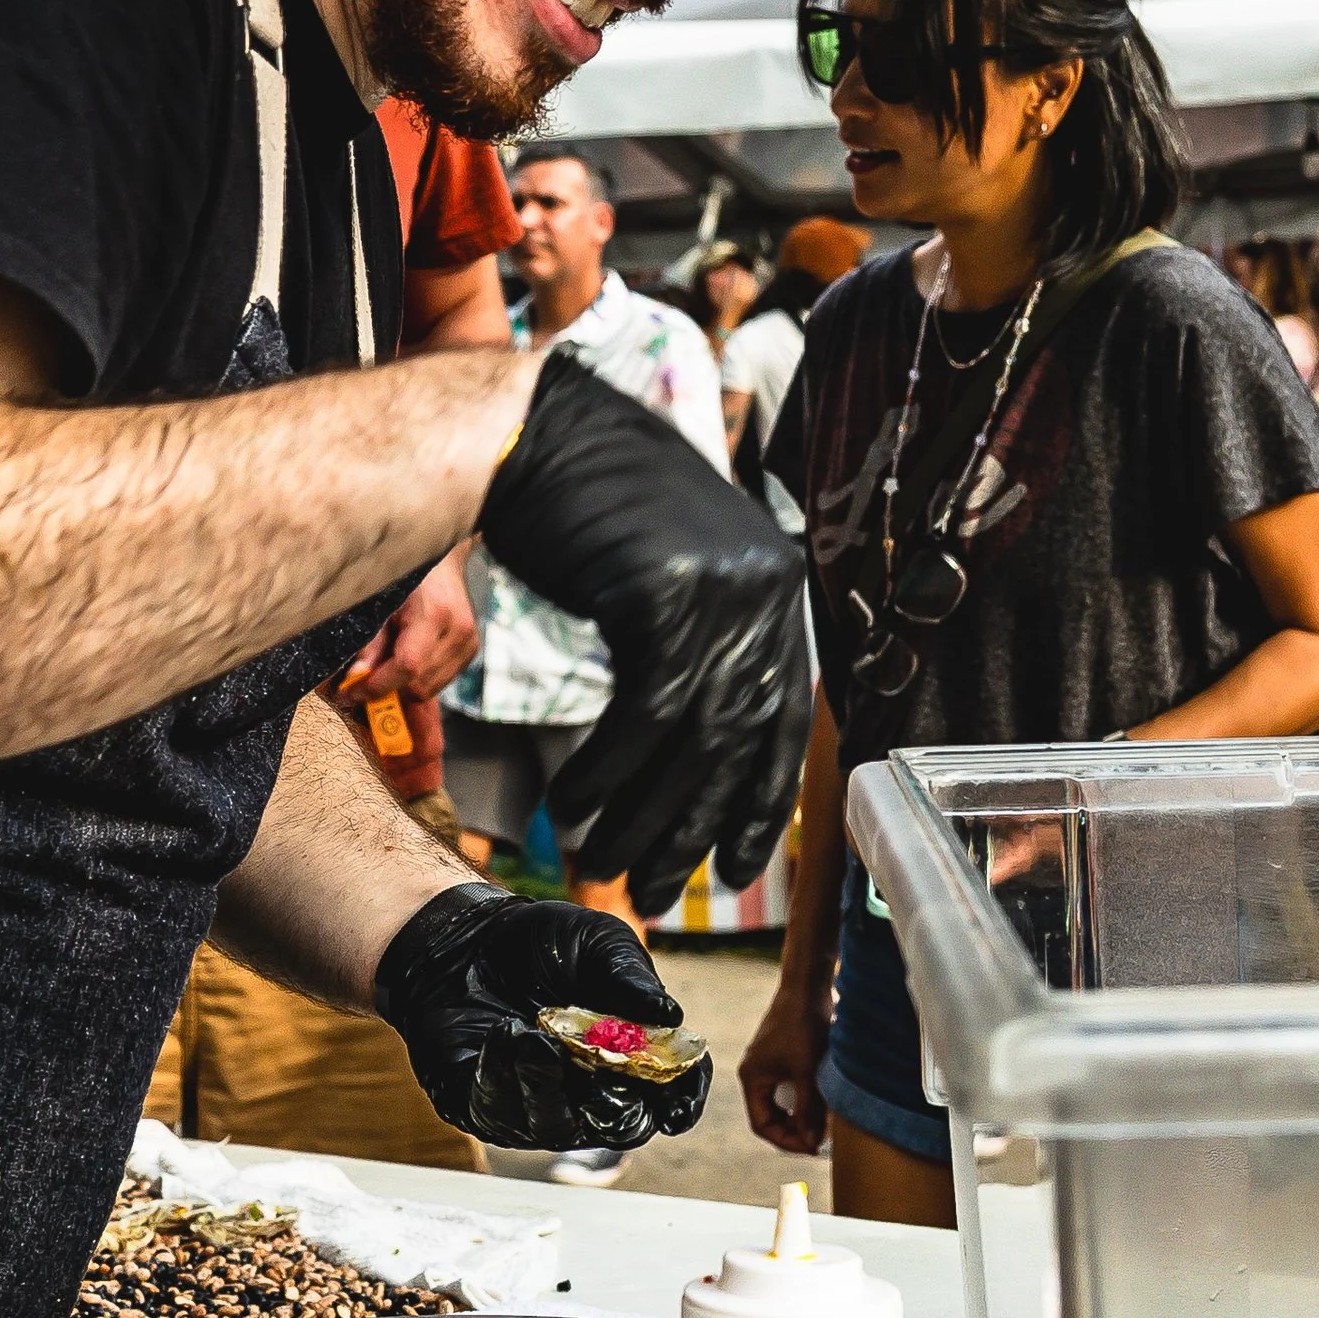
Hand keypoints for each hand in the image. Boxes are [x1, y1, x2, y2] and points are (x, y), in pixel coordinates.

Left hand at [338, 559, 477, 705]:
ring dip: (402, 686)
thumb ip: (371, 642)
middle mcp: (457, 631)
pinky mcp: (470, 650)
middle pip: (418, 685)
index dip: (377, 686)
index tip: (350, 693)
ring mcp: (468, 643)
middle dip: (387, 689)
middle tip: (361, 680)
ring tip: (385, 665)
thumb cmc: (407, 577)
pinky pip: (439, 682)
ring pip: (429, 690)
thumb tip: (356, 677)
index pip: (408, 666)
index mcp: (435, 614)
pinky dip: (418, 680)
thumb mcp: (380, 601)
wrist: (440, 561)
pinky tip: (406, 659)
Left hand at [373, 883, 710, 1151]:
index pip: (671, 1090)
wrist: (465, 936)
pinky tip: (507, 1033)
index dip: (683, 1101)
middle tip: (606, 1075)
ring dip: (550, 1085)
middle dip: (617, 1105)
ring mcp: (538, 1105)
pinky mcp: (484, 1107)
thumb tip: (670, 1016)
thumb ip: (631, 977)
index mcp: (631, 1056)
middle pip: (621, 1124)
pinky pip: (499, 1112)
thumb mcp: (597, 942)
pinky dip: (506, 1075)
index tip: (679, 1107)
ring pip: (558, 1126)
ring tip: (536, 1037)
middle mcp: (590, 1090)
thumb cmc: (542, 942)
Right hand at [478, 352, 807, 915]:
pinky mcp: (670, 595)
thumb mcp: (666, 570)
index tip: (730, 864)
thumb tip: (694, 734)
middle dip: (693, 826)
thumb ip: (696, 637)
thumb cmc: (586, 505)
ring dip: (642, 814)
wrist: (534, 430)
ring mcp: (724, 592)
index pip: (784, 722)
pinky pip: (646, 714)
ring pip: (693, 740)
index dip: (758, 802)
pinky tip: (573, 805)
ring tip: (603, 861)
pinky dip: (608, 771)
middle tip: (653, 886)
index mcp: (776, 590)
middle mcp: (767, 592)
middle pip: (738, 742)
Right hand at [740, 972, 830, 1156]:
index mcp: (752, 1079)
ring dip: (804, 1113)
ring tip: (827, 1120)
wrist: (808, 986)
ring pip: (785, 1102)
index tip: (812, 1147)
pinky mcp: (785, 1057)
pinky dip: (808, 1097)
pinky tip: (827, 1098)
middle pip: (773, 1116)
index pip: (762, 1125)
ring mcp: (770, 1065)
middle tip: (823, 1138)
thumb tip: (812, 1141)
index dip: (787, 1141)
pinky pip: (792, 1087)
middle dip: (797, 1130)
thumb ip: (808, 1109)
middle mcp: (757, 1074)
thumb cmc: (802, 1022)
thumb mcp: (807, 1071)